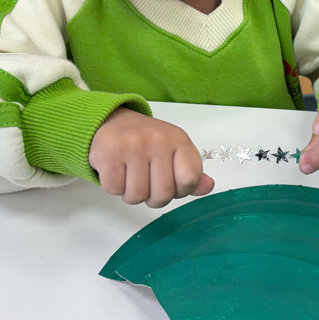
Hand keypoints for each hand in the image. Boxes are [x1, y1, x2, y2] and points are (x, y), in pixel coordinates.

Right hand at [89, 107, 213, 207]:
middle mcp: (158, 141)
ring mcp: (133, 146)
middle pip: (163, 194)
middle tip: (146, 184)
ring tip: (130, 177)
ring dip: (131, 194)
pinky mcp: (109, 153)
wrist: (111, 121)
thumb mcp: (173, 152)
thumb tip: (208, 187)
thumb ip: (190, 173)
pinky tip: (116, 171)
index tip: (170, 184)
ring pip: (137, 196)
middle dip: (153, 198)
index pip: (190, 179)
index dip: (180, 191)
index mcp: (179, 140)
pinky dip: (113, 187)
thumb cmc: (145, 142)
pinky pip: (115, 189)